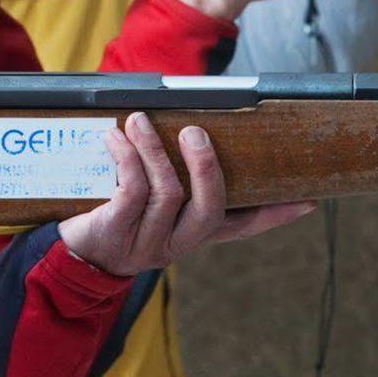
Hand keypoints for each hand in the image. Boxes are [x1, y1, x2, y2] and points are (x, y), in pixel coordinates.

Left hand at [57, 112, 314, 276]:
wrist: (70, 256)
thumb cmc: (114, 215)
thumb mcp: (149, 203)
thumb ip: (173, 177)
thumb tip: (188, 125)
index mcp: (193, 235)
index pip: (242, 228)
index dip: (274, 216)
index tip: (307, 201)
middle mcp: (177, 242)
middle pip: (209, 209)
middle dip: (205, 167)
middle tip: (194, 131)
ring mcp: (148, 242)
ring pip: (166, 192)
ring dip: (153, 150)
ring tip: (138, 120)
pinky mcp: (115, 233)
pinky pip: (130, 191)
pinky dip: (126, 158)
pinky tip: (116, 139)